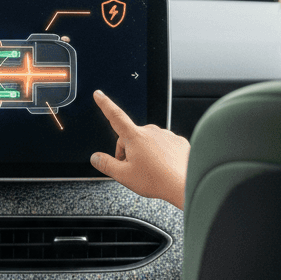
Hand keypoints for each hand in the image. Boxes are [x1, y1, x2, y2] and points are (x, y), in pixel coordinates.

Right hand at [90, 90, 189, 209]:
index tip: (99, 95)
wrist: (185, 185)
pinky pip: (164, 146)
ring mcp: (166, 135)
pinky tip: (163, 168)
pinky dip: (161, 155)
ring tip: (150, 171)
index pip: (115, 116)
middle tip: (132, 169)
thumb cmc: (157, 180)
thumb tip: (96, 157)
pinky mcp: (178, 142)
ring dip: (145, 153)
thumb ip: (106, 164)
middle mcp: (151, 131)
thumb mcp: (124, 176)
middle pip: (131, 137)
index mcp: (135, 137)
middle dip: (128, 151)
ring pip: (148, 142)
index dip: (105, 104)